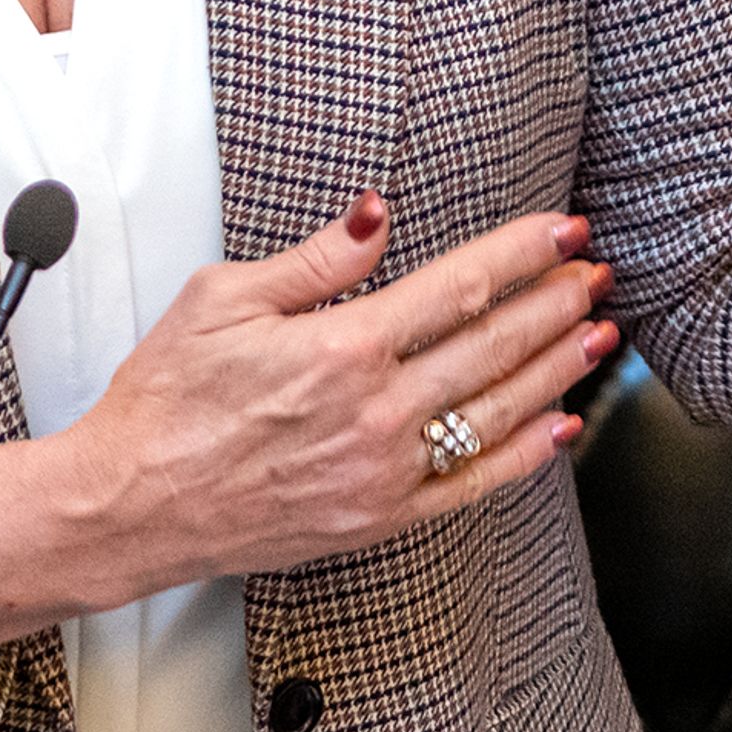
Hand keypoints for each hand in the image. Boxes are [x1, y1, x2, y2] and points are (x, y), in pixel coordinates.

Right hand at [0, 196, 617, 654]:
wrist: (134, 503)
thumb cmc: (166, 400)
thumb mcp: (220, 299)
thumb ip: (313, 260)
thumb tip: (375, 214)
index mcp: (341, 346)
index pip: (457, 286)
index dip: (520, 255)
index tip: (562, 231)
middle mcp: (376, 411)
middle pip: (492, 345)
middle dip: (554, 302)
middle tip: (596, 272)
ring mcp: (385, 471)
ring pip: (497, 410)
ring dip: (557, 366)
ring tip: (597, 331)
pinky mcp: (380, 517)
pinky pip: (473, 485)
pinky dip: (526, 454)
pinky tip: (561, 424)